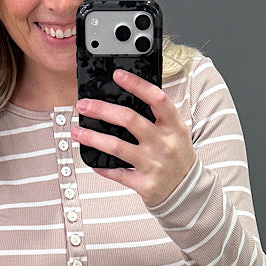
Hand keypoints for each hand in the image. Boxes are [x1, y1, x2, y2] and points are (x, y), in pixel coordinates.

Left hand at [71, 70, 196, 206]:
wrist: (189, 191)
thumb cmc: (178, 156)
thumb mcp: (176, 132)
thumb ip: (157, 116)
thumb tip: (126, 98)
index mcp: (174, 126)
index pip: (156, 99)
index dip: (137, 84)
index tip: (118, 75)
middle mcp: (164, 143)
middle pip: (129, 120)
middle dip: (102, 110)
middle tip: (83, 105)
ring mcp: (154, 164)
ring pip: (117, 147)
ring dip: (92, 138)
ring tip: (76, 132)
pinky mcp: (145, 184)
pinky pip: (118, 173)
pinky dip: (103, 168)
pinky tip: (92, 161)